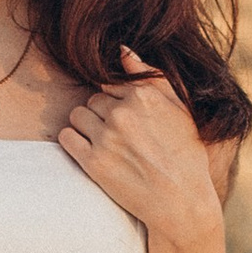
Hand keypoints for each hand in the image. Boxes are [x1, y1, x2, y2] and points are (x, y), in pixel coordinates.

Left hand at [56, 52, 220, 240]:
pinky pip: (66, 138)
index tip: (129, 122)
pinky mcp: (93, 163)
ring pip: (77, 116)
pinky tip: (89, 152)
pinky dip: (73, 142)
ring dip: (86, 127)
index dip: (117, 103)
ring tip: (105, 144)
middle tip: (119, 137)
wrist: (182, 202)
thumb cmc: (185, 156)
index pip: (109, 85)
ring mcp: (106, 138)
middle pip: (92, 100)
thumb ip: (151, 77)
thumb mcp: (179, 110)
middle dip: (101, 115)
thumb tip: (122, 50)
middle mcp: (122, 113)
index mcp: (143, 96)